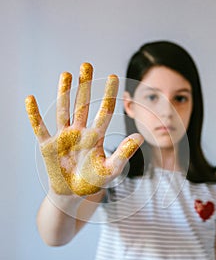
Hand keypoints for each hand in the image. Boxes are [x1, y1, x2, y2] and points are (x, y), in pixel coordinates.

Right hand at [25, 63, 143, 195]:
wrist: (72, 194)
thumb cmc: (92, 182)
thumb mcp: (110, 170)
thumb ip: (123, 153)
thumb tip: (139, 136)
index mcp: (95, 137)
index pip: (104, 111)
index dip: (108, 94)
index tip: (113, 76)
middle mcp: (79, 132)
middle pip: (83, 105)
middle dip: (84, 86)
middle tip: (87, 65)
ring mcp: (63, 137)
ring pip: (64, 111)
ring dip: (64, 93)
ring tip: (66, 74)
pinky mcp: (48, 145)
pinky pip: (40, 128)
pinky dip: (34, 115)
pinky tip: (30, 99)